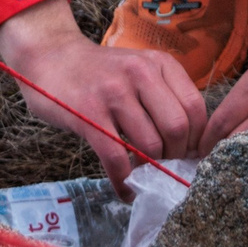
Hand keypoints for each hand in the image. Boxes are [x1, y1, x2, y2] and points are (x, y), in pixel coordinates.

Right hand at [0, 0, 209, 193]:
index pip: (195, 108)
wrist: (50, 57)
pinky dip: (124, 183)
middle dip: (176, 157)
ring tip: (144, 176)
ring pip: (150, 146)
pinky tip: (125, 189)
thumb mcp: (139, 68)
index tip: (190, 157)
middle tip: (166, 168)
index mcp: (158, 63)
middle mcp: (140, 74)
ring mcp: (114, 93)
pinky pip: (117, 160)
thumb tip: (191, 144)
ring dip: (151, 170)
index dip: (197, 140)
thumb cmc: (99, 72)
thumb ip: (164, 95)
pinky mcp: (89, 115)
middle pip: (177, 128)